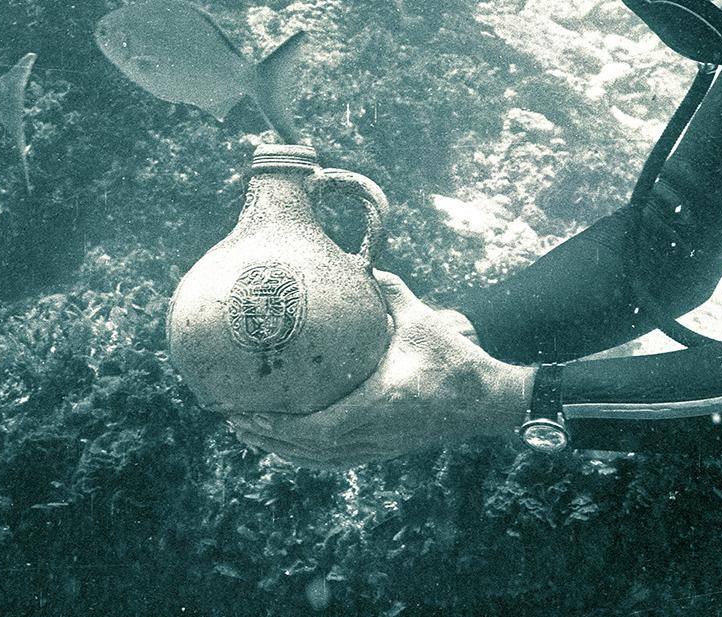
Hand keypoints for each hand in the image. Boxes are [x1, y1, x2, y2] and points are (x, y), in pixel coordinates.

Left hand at [229, 271, 533, 470]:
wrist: (488, 398)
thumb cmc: (455, 358)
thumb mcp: (421, 319)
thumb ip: (387, 292)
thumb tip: (358, 262)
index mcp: (378, 406)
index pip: (318, 428)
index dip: (280, 427)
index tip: (248, 414)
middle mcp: (375, 434)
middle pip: (309, 449)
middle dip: (267, 438)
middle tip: (233, 420)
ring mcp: (380, 447)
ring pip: (320, 459)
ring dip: (282, 449)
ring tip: (249, 433)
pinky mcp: (385, 449)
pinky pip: (337, 460)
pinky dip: (307, 454)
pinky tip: (289, 444)